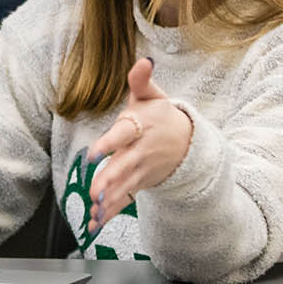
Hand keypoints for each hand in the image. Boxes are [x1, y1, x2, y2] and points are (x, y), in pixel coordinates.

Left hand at [85, 57, 190, 236]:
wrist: (188, 142)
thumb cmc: (161, 116)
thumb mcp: (153, 96)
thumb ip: (141, 80)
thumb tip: (143, 61)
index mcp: (140, 127)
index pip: (123, 134)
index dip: (109, 143)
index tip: (94, 153)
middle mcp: (140, 151)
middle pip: (123, 166)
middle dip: (109, 180)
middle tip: (94, 191)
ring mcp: (141, 170)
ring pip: (124, 186)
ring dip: (109, 200)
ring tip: (94, 211)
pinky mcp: (140, 183)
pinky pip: (125, 198)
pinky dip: (111, 211)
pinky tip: (96, 222)